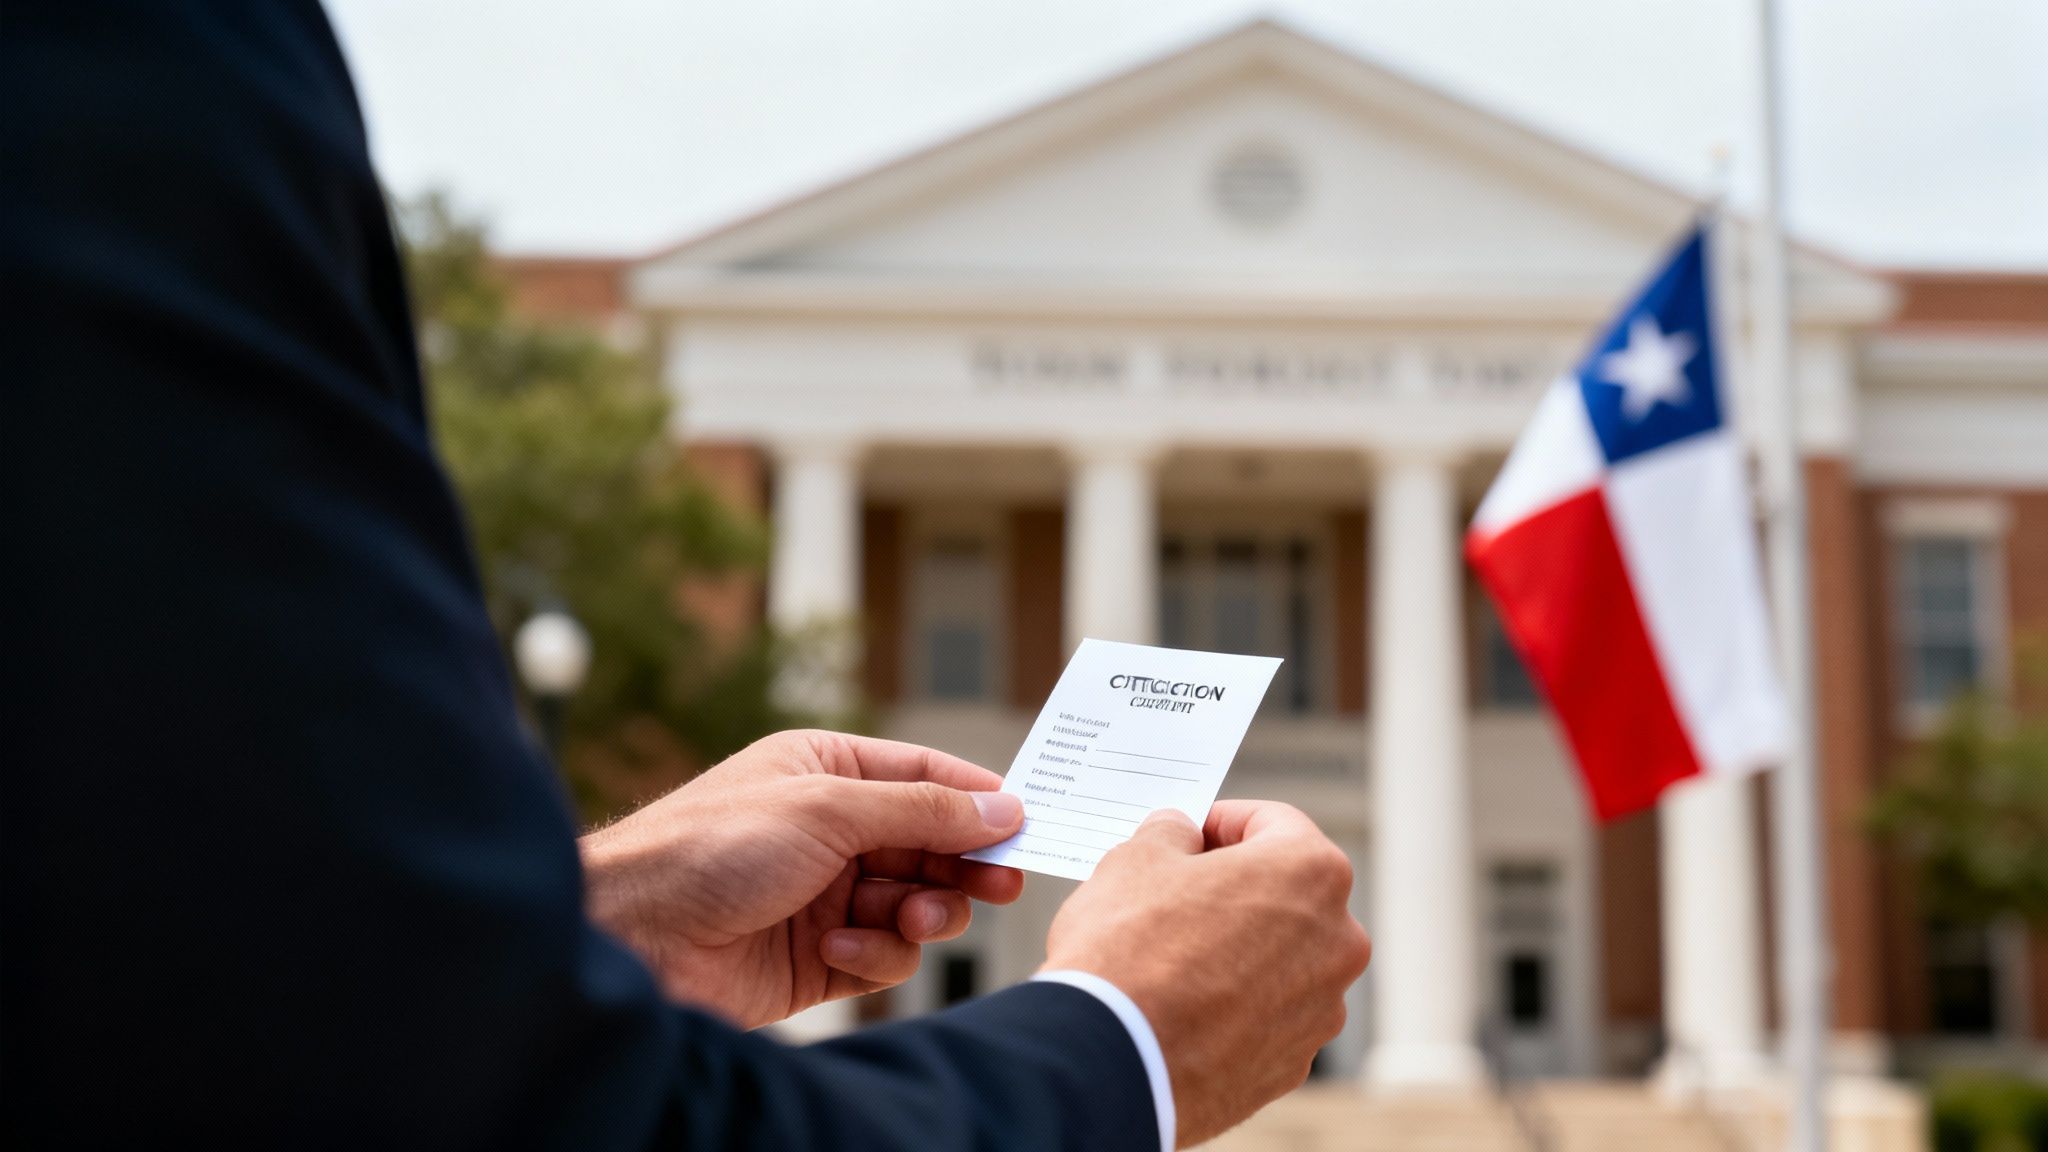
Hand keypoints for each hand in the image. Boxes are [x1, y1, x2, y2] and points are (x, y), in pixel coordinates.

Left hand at [579, 729, 1026, 1028]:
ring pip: (914, 903)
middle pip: (929, 843)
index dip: (977, 799)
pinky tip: (838, 950)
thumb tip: (1001, 805)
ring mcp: (826, 895)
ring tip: (905, 919)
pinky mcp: (819, 958)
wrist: (635, 937)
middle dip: (960, 865)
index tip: (1025, 825)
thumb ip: (922, 809)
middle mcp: (830, 830)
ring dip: (919, 914)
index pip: (924, 776)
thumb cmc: (710, 848)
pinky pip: (882, 955)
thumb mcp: (828, 810)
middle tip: (999, 884)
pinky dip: (873, 955)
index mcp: (825, 771)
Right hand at [1043, 801, 1369, 1147]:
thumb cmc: (1129, 949)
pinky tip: (1180, 1005)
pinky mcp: (1292, 1063)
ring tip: (1171, 955)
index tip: (1186, 834)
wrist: (1112, 1062)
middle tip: (1174, 891)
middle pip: (1285, 893)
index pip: (1272, 822)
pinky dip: (1232, 1003)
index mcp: (1312, 873)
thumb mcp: (1137, 858)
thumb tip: (1180, 834)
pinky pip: (1265, 1015)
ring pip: (1279, 958)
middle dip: (1233, 887)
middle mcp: (1337, 942)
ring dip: (1236, 946)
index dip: (1220, 820)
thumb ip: (1171, 833)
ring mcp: (1320, 1010)